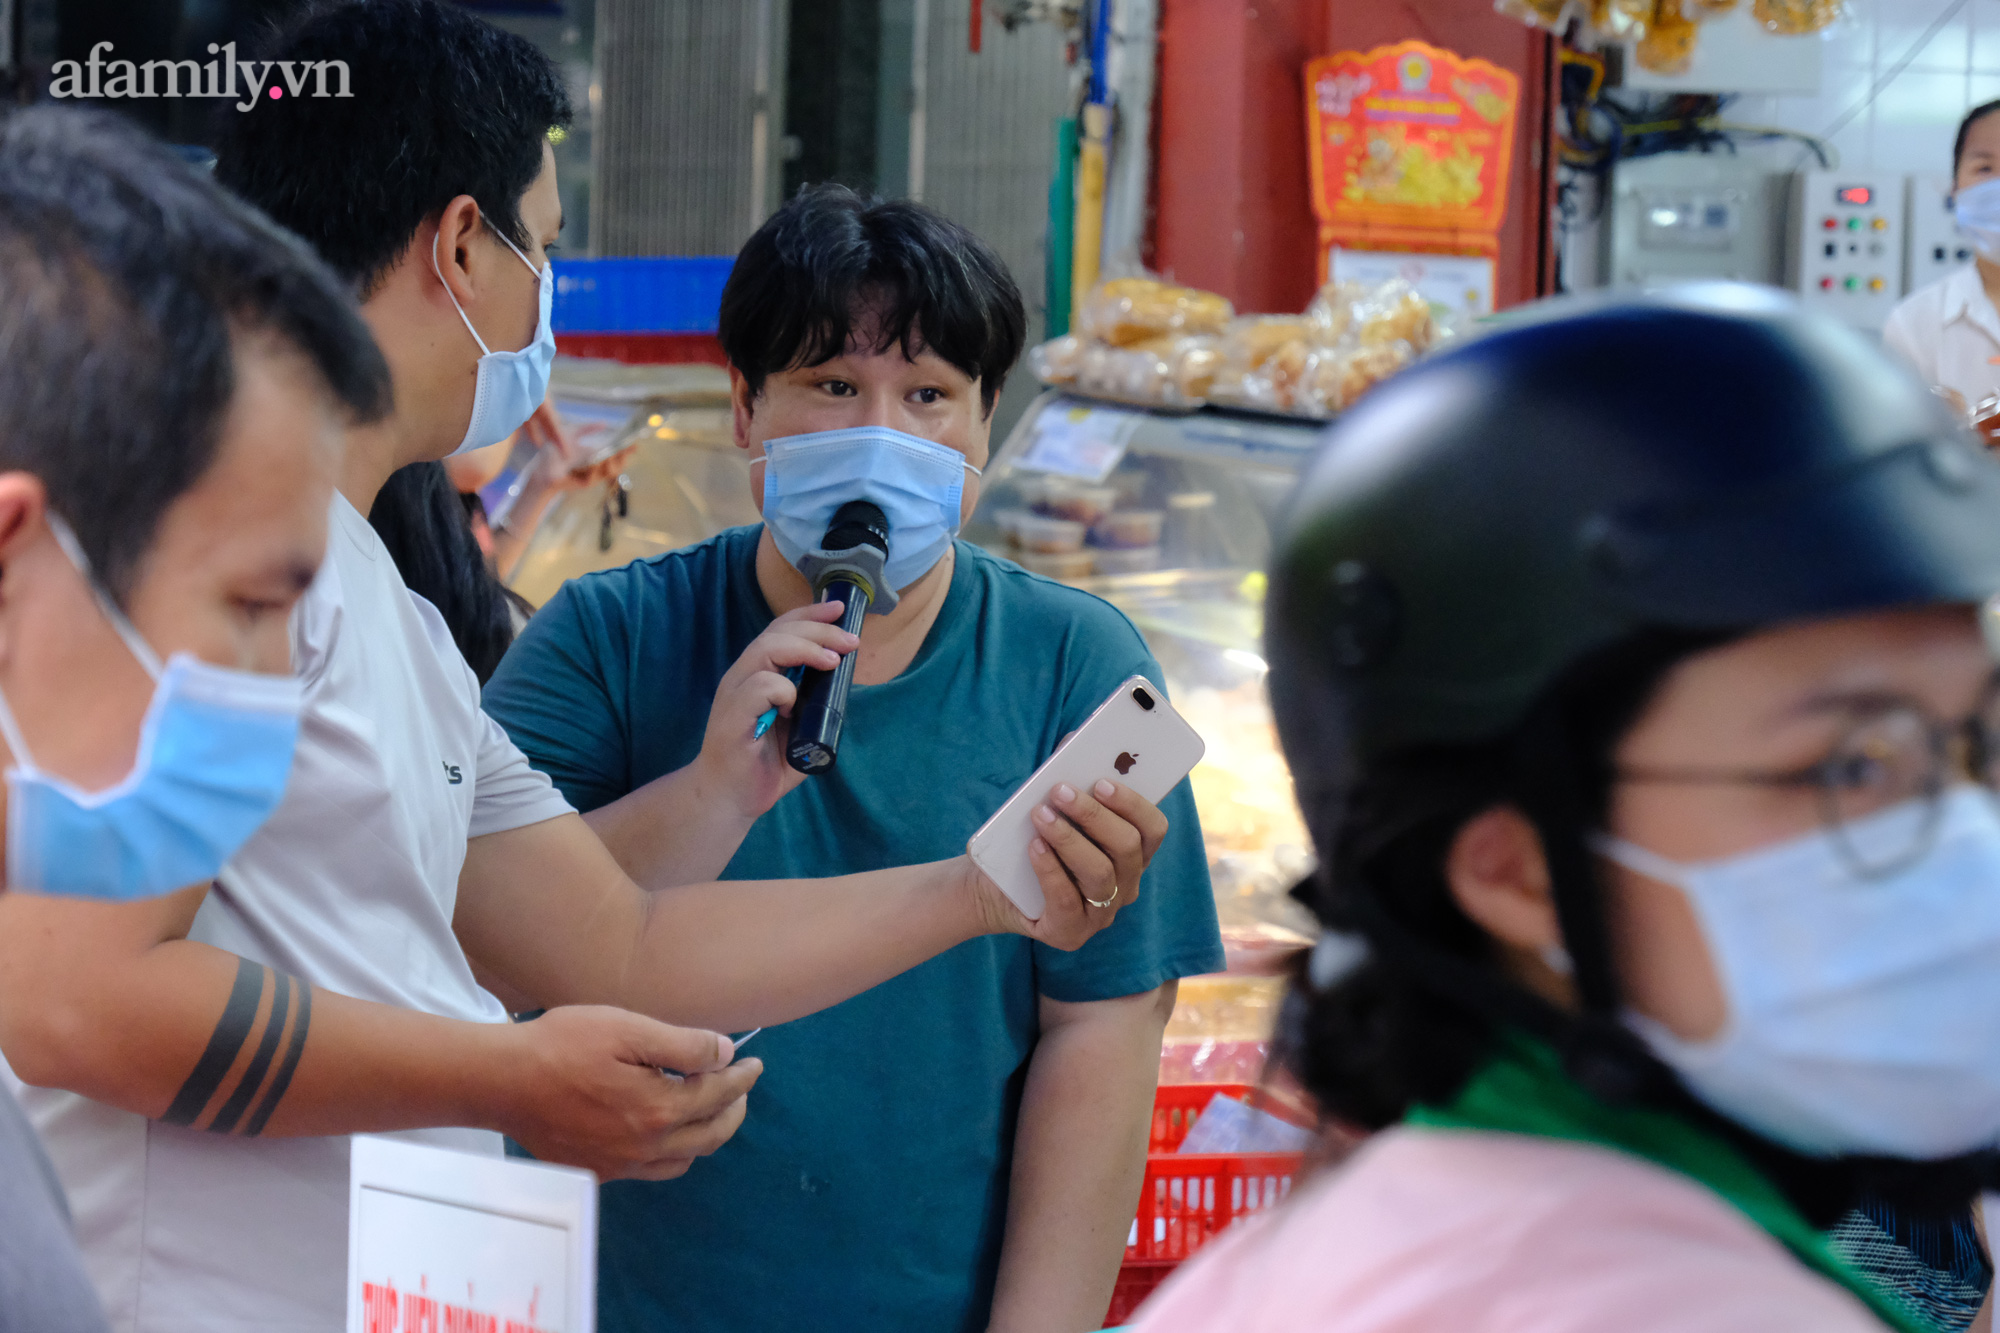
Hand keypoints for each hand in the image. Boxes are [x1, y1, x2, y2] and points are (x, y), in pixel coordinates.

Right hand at [498, 1005, 760, 1181]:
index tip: (753, 1063)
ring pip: (685, 1158)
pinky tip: (668, 1129)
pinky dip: (674, 1151)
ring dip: (708, 1133)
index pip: (718, 1094)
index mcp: (658, 1108)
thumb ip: (682, 1044)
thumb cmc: (562, 1045)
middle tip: (740, 1085)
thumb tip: (724, 1054)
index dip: (742, 1077)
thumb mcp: (627, 1028)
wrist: (501, 1082)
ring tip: (711, 1106)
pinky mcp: (600, 1172)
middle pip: (711, 1134)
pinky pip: (653, 1170)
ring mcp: (622, 1165)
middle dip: (734, 1108)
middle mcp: (646, 1146)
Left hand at [520, 399, 638, 491]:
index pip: (616, 452)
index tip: (635, 442)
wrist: (540, 469)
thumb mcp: (572, 434)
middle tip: (628, 447)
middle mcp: (597, 466)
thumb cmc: (553, 453)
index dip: (626, 448)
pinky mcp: (585, 483)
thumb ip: (588, 428)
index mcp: (595, 455)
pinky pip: (596, 476)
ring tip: (614, 452)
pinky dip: (597, 468)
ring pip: (610, 470)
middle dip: (624, 455)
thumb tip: (605, 423)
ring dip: (613, 461)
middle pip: (618, 463)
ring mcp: (592, 475)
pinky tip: (597, 461)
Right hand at [692, 603, 859, 821]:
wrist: (730, 800)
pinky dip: (782, 690)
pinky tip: (792, 708)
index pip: (780, 630)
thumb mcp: (799, 729)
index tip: (839, 610)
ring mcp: (734, 695)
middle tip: (850, 640)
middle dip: (818, 629)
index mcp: (755, 675)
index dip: (809, 615)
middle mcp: (741, 677)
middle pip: (777, 632)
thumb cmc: (762, 765)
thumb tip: (844, 689)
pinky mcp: (731, 716)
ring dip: (804, 650)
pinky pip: (760, 686)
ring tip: (831, 661)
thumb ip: (815, 707)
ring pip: (766, 650)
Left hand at [968, 779, 1168, 949]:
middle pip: (1127, 847)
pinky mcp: (1071, 933)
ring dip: (1069, 839)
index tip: (1102, 780)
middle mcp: (1125, 885)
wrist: (991, 886)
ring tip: (1041, 815)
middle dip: (1093, 815)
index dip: (1133, 803)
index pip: (1153, 829)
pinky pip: (1068, 901)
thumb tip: (1074, 742)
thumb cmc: (1030, 840)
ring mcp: (1100, 913)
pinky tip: (1034, 847)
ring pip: (1100, 873)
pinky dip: (1050, 870)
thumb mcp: (1051, 808)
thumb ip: (1068, 778)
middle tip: (1061, 791)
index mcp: (1131, 853)